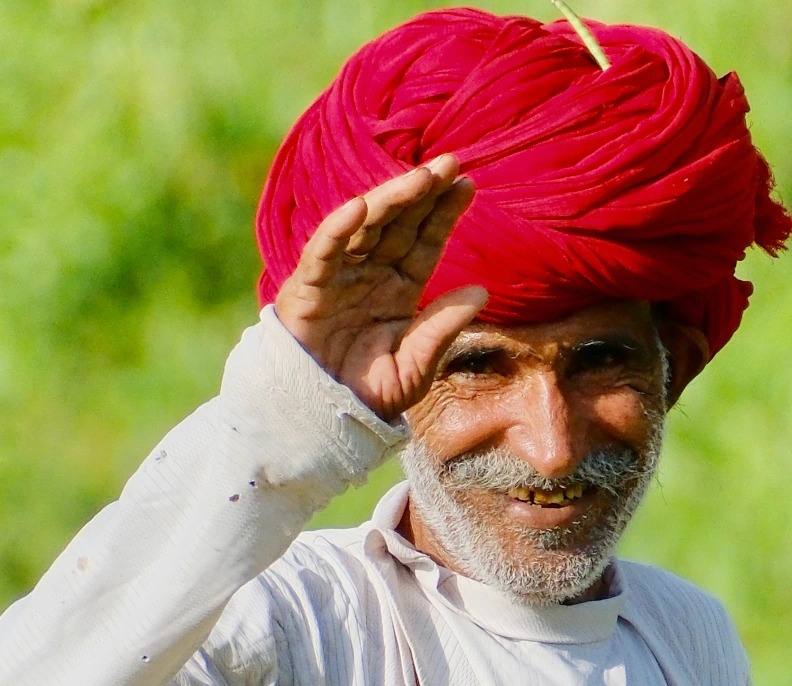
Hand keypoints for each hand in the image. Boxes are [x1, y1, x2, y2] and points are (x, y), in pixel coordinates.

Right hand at [274, 154, 487, 420]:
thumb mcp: (415, 366)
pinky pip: (324, 251)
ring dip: (391, 199)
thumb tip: (482, 291)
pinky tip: (361, 206)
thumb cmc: (369, 393)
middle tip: (451, 162)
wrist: (321, 416)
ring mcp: (340, 277)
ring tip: (422, 176)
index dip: (443, 214)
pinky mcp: (309, 287)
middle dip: (423, 193)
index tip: (467, 185)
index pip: (424, 243)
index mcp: (399, 290)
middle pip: (400, 225)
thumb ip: (441, 328)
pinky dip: (338, 228)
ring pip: (366, 228)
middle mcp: (371, 275)